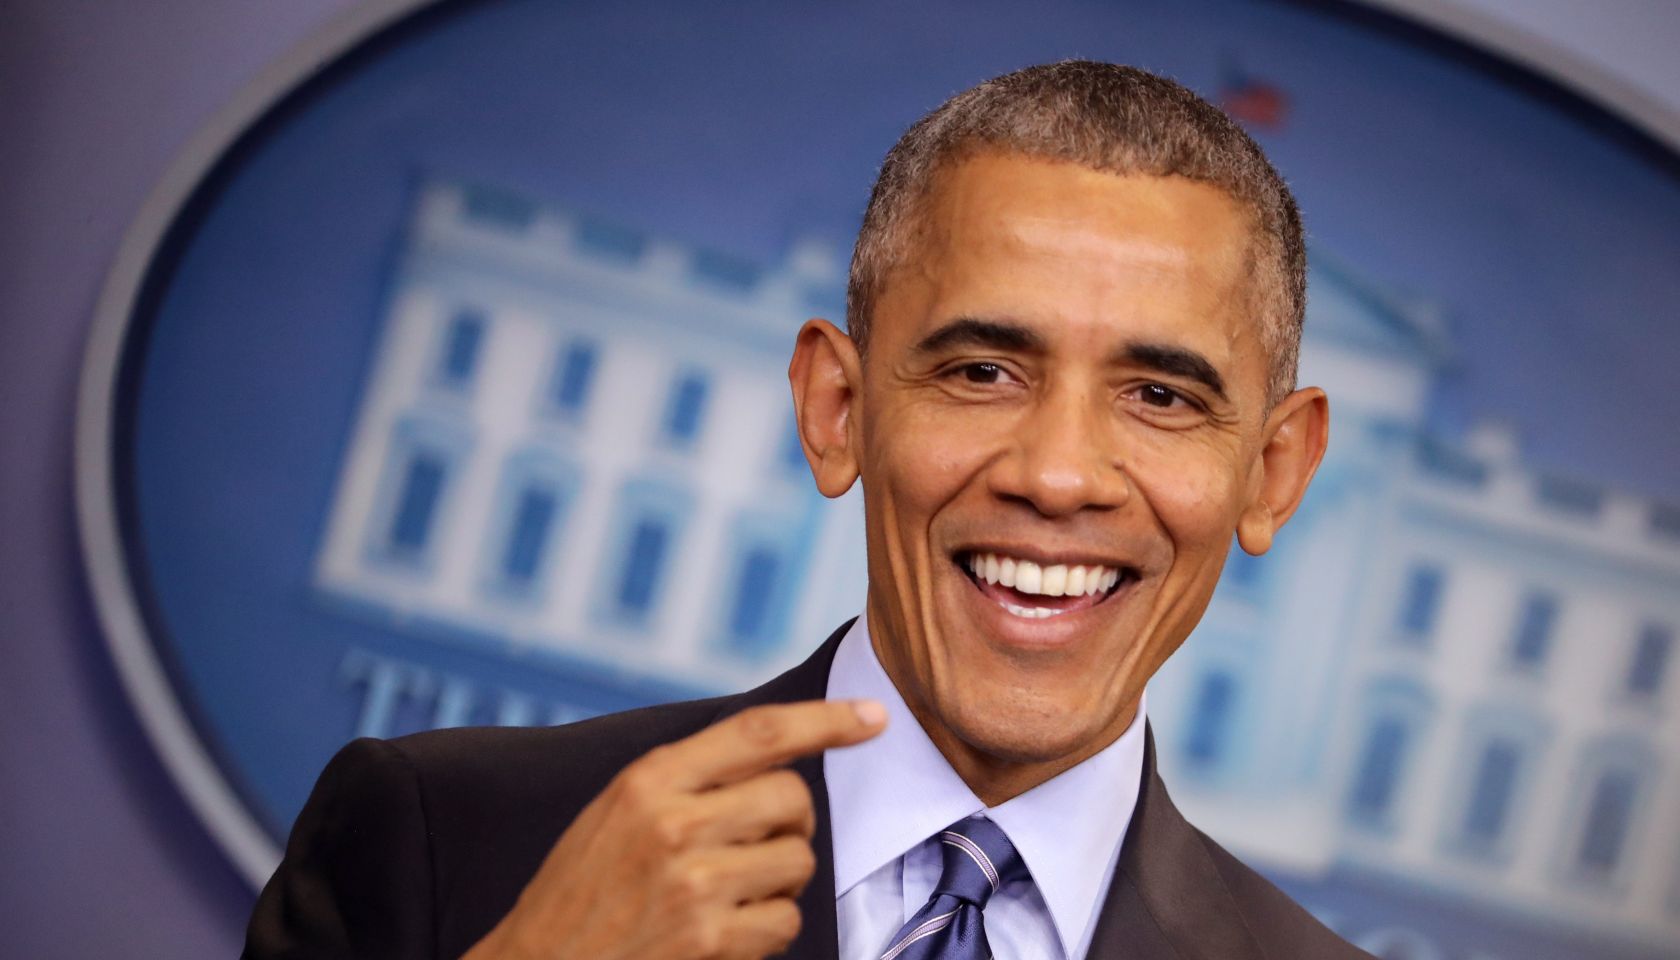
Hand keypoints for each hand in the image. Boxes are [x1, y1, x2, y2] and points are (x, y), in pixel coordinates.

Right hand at [462, 699, 886, 959]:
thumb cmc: (581, 892)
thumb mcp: (616, 813)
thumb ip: (688, 779)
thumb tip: (781, 754)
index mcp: (647, 781)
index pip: (759, 733)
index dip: (826, 719)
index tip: (872, 716)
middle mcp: (673, 824)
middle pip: (792, 797)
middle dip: (790, 820)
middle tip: (753, 843)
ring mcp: (694, 886)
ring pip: (798, 859)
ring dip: (778, 878)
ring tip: (726, 893)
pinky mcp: (710, 941)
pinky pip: (785, 919)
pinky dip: (767, 927)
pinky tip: (723, 931)